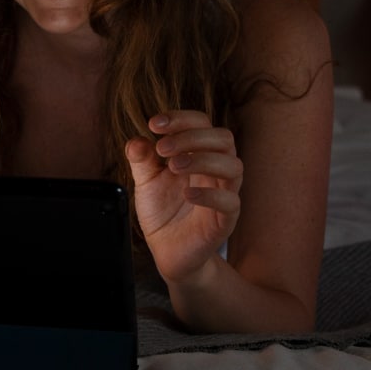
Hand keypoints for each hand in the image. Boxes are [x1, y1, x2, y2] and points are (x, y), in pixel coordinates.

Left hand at [124, 110, 242, 283]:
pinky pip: (230, 201)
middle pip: (223, 138)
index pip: (202, 123)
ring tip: (174, 167)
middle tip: (162, 148)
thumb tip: (137, 140)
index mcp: (200, 154)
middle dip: (192, 137)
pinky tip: (187, 194)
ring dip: (203, 159)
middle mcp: (216, 169)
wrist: (167, 251)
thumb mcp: (146, 182)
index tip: (154, 124)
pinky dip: (210, 194)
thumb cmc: (163, 211)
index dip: (181, 118)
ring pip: (233, 166)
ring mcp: (225, 193)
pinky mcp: (225, 219)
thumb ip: (141, 160)